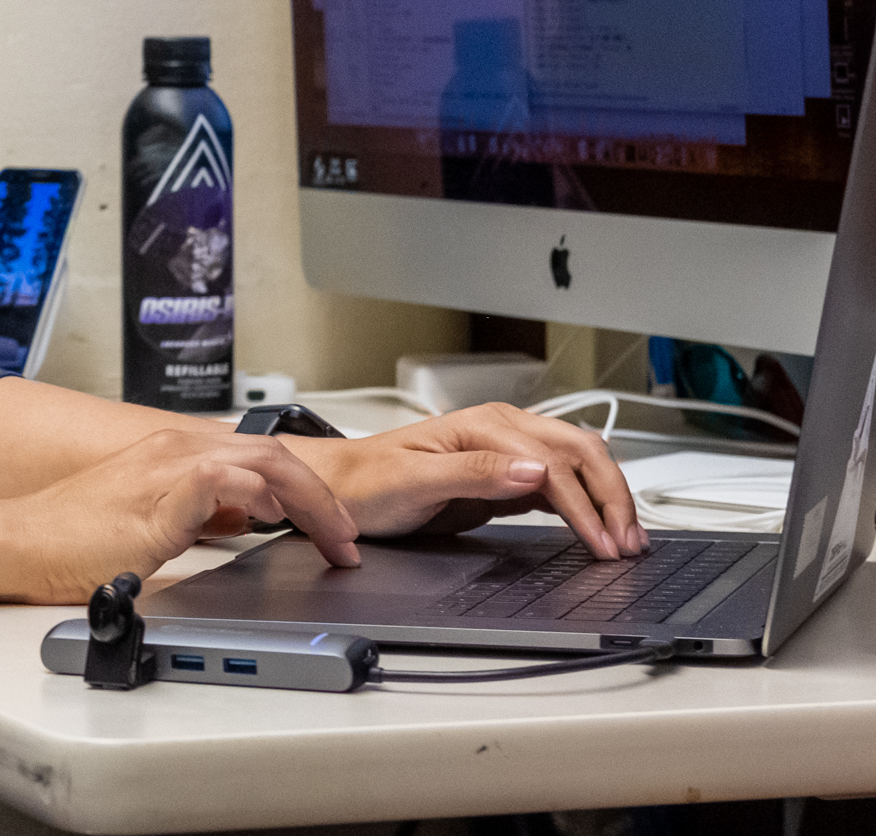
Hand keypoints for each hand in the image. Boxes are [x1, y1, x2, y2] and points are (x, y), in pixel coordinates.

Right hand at [0, 428, 361, 604]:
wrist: (19, 542)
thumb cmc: (71, 538)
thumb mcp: (153, 521)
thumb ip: (196, 514)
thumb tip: (238, 524)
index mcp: (176, 453)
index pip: (261, 454)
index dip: (307, 489)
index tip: (331, 525)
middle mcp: (175, 449)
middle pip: (274, 453)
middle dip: (323, 497)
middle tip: (347, 538)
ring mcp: (165, 468)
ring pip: (260, 460)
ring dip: (308, 500)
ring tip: (331, 538)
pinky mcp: (154, 498)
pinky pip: (220, 481)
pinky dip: (256, 497)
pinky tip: (271, 522)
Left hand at [284, 402, 645, 558]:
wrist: (339, 488)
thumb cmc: (365, 481)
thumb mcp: (414, 479)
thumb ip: (475, 473)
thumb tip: (535, 470)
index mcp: (484, 425)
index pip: (554, 464)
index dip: (584, 507)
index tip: (602, 544)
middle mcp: (501, 431)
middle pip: (580, 454)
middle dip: (612, 498)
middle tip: (631, 544)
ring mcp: (506, 452)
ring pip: (578, 466)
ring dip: (607, 500)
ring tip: (629, 540)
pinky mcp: (504, 478)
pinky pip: (560, 486)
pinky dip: (586, 506)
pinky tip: (600, 529)